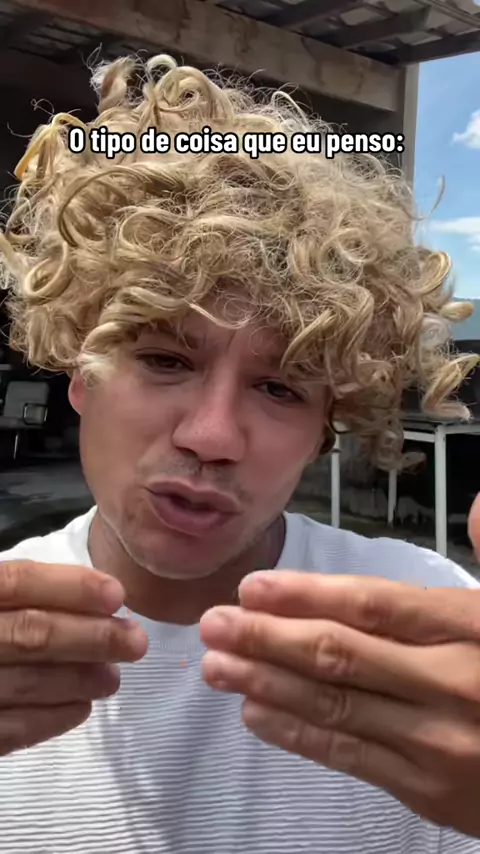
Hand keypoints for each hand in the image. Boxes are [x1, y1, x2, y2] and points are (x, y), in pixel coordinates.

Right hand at [0, 560, 147, 755]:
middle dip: (92, 637)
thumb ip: (11, 590)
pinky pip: (6, 730)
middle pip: (31, 634)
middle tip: (134, 641)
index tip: (117, 594)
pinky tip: (80, 710)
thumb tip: (92, 596)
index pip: (18, 582)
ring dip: (79, 679)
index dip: (71, 587)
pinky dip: (48, 720)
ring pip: (25, 683)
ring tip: (114, 677)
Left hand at [200, 494, 479, 836]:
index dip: (307, 596)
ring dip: (267, 685)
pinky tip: (257, 715)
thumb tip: (479, 504)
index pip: (375, 607)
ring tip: (217, 667)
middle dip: (267, 638)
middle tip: (213, 625)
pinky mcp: (427, 791)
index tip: (253, 588)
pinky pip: (350, 757)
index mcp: (471, 629)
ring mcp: (436, 743)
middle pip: (341, 655)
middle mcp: (448, 684)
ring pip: (335, 707)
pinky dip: (298, 734)